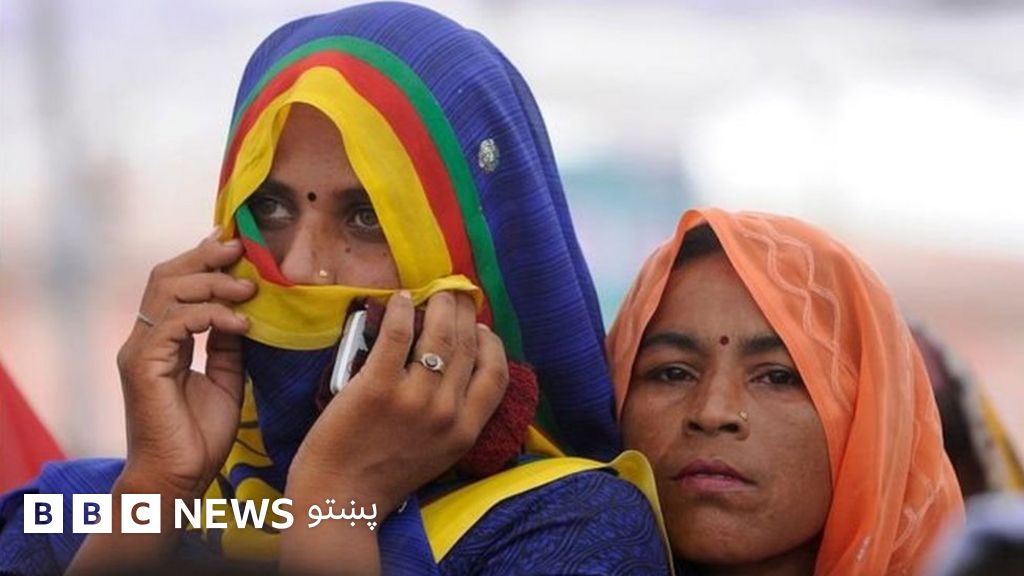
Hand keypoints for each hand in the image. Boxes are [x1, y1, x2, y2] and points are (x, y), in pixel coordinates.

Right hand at [116, 227, 255, 499]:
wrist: (178, 480)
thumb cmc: (198, 437)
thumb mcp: (226, 379)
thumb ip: (227, 344)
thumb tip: (243, 311)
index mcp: (161, 340)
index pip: (174, 283)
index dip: (202, 259)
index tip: (236, 245)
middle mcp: (144, 339)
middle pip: (166, 275)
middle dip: (205, 257)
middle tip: (242, 251)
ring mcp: (139, 350)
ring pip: (168, 290)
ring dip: (213, 283)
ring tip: (250, 290)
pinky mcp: (142, 366)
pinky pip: (176, 322)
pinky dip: (212, 315)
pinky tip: (241, 324)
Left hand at [287, 290, 508, 514]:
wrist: (339, 501)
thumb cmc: (383, 478)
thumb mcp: (438, 455)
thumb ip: (453, 419)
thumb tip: (457, 371)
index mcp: (465, 431)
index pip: (496, 374)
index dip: (491, 343)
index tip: (480, 327)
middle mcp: (446, 413)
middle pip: (468, 347)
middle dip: (465, 313)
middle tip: (456, 295)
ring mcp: (412, 399)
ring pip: (439, 335)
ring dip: (440, 305)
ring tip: (435, 292)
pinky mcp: (376, 387)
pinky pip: (397, 335)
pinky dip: (401, 310)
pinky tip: (400, 298)